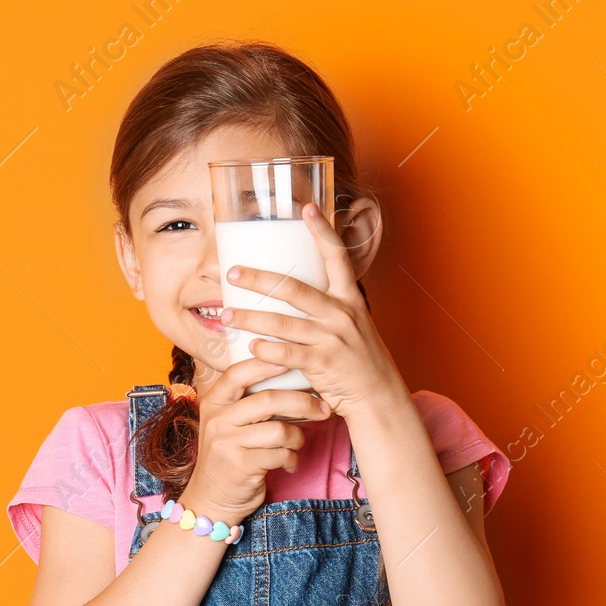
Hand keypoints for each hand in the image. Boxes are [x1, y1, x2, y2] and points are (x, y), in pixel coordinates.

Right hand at [179, 357, 330, 522]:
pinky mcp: (241, 466)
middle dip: (303, 403)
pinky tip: (288, 464)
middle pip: (269, 400)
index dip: (266, 364)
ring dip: (298, 438)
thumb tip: (290, 378)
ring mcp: (227, 443)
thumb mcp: (228, 424)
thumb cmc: (230, 455)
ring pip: (280, 430)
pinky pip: (281, 454)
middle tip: (323, 409)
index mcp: (214, 403)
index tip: (293, 361)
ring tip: (296, 444)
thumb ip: (248, 403)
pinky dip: (291, 459)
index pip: (238, 374)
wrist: (211, 499)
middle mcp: (218, 420)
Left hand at [219, 202, 406, 422]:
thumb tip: (295, 291)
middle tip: (231, 271)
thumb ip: (330, 307)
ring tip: (225, 314)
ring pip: (282, 322)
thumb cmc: (360, 360)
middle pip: (294, 288)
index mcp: (350, 299)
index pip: (337, 256)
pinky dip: (266, 351)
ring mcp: (333, 339)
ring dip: (249, 318)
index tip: (307, 207)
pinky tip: (250, 348)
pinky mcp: (324, 364)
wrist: (379, 397)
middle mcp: (342, 314)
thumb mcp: (353, 324)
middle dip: (258, 278)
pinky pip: (288, 354)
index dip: (323, 230)